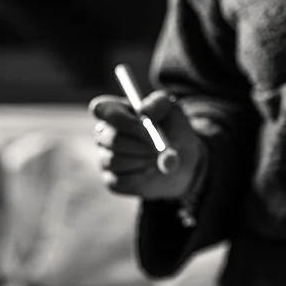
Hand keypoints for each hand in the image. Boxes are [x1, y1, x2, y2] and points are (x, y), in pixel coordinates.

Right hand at [89, 91, 205, 199]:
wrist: (185, 161)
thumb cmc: (173, 130)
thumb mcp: (172, 110)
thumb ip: (160, 103)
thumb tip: (145, 110)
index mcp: (114, 110)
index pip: (100, 109)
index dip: (121, 119)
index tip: (145, 126)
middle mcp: (104, 134)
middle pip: (111, 139)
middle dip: (140, 144)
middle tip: (160, 148)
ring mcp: (105, 157)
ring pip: (115, 161)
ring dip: (143, 160)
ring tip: (159, 157)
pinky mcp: (112, 181)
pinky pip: (122, 181)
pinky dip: (142, 177)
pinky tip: (152, 171)